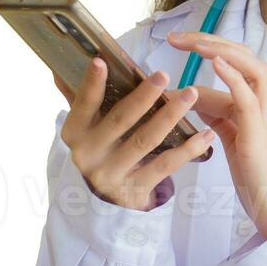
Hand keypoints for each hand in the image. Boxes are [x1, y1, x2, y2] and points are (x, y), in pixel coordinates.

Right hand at [52, 59, 216, 211]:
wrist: (105, 204)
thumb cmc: (100, 151)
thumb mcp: (85, 128)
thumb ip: (79, 98)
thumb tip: (61, 65)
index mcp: (74, 134)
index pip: (82, 105)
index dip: (91, 84)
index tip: (102, 61)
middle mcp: (88, 156)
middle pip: (120, 121)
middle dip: (143, 96)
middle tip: (163, 75)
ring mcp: (111, 175)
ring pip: (145, 140)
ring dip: (170, 116)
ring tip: (191, 95)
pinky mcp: (135, 191)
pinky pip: (165, 166)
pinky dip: (188, 149)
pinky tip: (205, 135)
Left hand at [164, 31, 266, 236]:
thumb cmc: (260, 181)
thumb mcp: (233, 141)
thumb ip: (219, 116)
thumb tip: (194, 97)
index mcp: (257, 108)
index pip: (235, 66)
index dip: (206, 51)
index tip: (176, 43)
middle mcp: (265, 108)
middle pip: (247, 59)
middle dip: (212, 41)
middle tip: (177, 37)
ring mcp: (265, 121)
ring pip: (256, 71)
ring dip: (224, 52)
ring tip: (195, 43)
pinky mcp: (260, 138)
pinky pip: (250, 100)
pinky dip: (234, 78)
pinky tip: (215, 64)